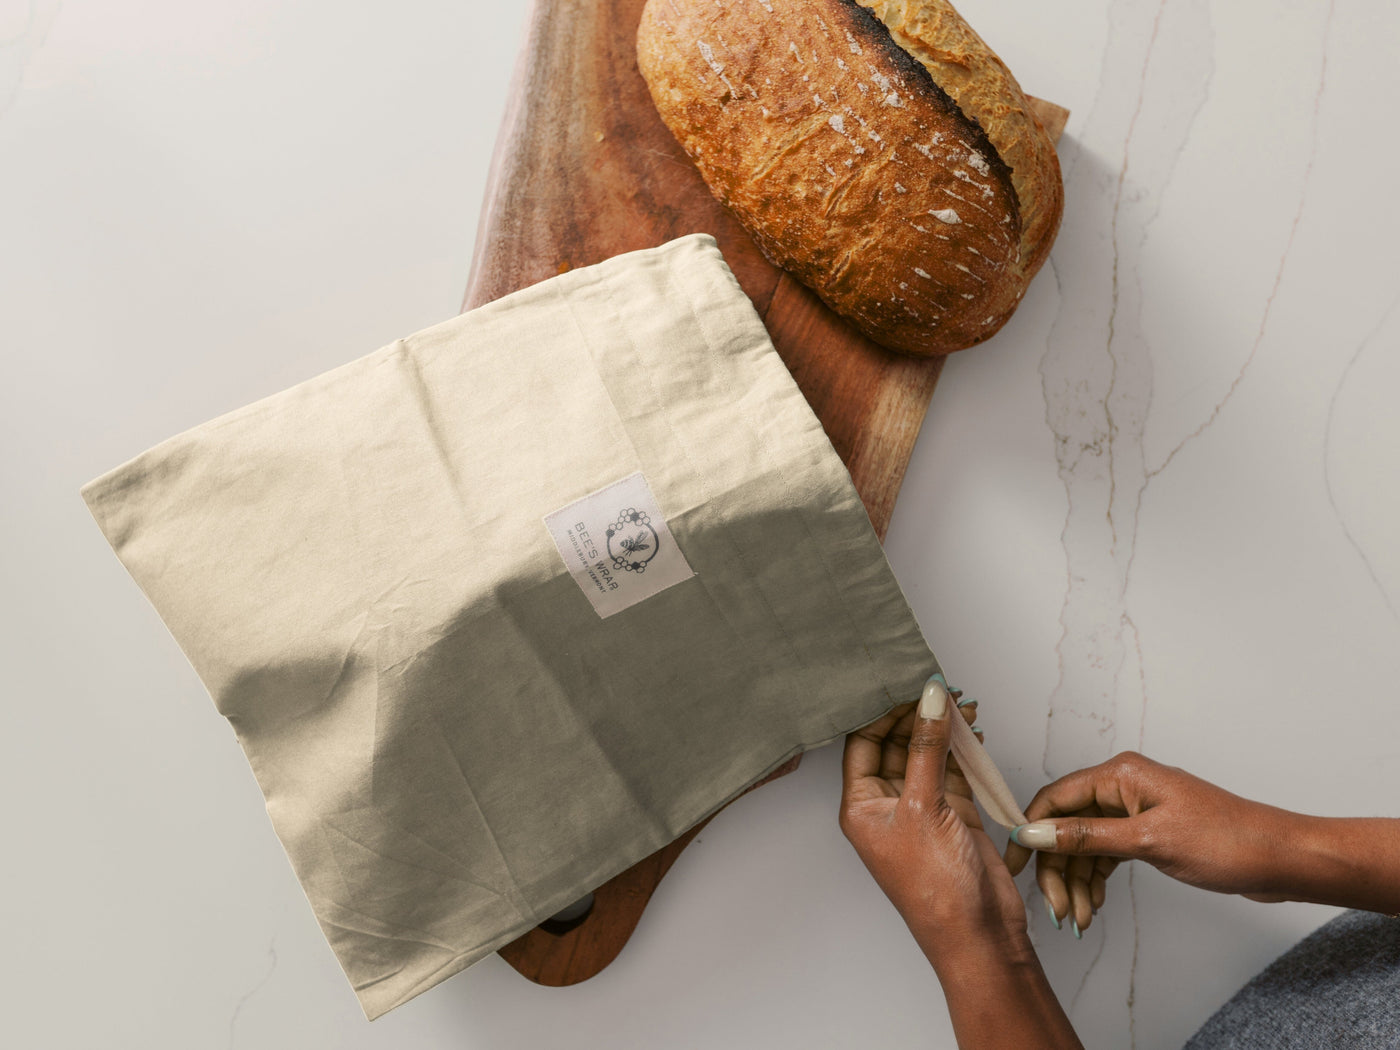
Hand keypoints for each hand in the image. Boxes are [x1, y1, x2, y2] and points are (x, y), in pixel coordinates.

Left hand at [839, 688, 1026, 961]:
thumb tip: (929, 700)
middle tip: (940, 688)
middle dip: (917, 714)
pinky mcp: (952, 814)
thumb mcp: (925, 809)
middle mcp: (887, 804)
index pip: (863, 741)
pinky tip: (973, 729)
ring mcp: (920, 808)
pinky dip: (963, 749)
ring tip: (963, 704)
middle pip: (896, 743)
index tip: (906, 683)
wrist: (978, 933)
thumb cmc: (936, 889)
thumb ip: (928, 749)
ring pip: (927, 754)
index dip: (883, 710)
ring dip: (943, 729)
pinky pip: (952, 770)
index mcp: (861, 806)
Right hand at [1004, 752, 1323, 934]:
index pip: (1055, 798)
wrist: (1279, 859)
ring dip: (1077, 881)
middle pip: (1067, 826)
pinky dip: (1097, 879)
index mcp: (1121, 774)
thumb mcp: (1148, 841)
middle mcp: (1123, 787)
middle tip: (1056, 907)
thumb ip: (1087, 838)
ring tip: (1078, 917)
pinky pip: (1106, 853)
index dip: (1029, 831)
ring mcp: (1135, 810)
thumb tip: (1034, 832)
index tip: (1013, 865)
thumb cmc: (1227, 841)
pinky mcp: (1147, 832)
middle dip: (1057, 868)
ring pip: (1085, 844)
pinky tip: (1094, 904)